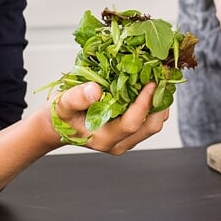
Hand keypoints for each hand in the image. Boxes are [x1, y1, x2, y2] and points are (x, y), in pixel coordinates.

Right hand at [47, 82, 166, 154]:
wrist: (58, 127)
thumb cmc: (61, 117)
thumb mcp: (62, 105)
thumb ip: (76, 98)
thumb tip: (95, 89)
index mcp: (104, 138)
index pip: (132, 123)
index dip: (145, 102)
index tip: (151, 82)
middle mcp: (118, 143)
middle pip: (150, 126)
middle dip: (159, 102)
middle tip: (162, 77)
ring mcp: (125, 140)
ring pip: (153, 124)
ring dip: (159, 102)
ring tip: (159, 79)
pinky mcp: (129, 134)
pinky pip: (148, 121)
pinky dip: (153, 104)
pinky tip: (150, 87)